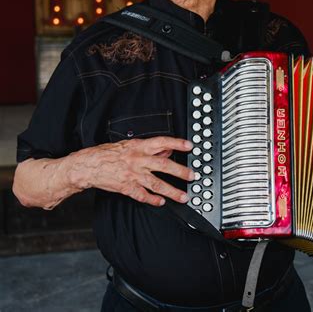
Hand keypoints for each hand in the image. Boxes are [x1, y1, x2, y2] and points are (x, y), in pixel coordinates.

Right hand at [69, 136, 194, 206]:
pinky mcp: (127, 187)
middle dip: (181, 172)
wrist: (87, 166)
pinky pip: (143, 195)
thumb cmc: (106, 154)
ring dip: (172, 191)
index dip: (176, 143)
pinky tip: (161, 203)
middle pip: (164, 166)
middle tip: (192, 176)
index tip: (189, 146)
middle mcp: (138, 160)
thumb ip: (148, 149)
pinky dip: (153, 200)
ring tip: (183, 197)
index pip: (161, 142)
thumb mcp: (128, 146)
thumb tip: (166, 151)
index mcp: (138, 147)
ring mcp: (133, 175)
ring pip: (157, 184)